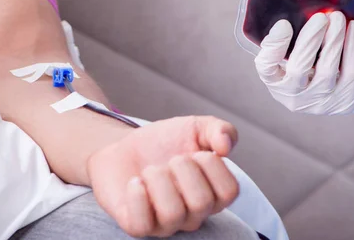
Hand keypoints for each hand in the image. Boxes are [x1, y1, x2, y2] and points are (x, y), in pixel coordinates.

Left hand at [87, 116, 238, 237]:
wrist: (123, 146)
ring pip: (172, 213)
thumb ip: (219, 130)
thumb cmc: (163, 143)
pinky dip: (137, 195)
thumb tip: (226, 146)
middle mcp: (193, 215)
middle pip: (202, 202)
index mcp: (213, 195)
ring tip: (150, 170)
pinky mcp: (138, 227)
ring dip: (157, 178)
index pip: (229, 191)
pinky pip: (142, 224)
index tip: (195, 152)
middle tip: (170, 159)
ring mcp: (166, 225)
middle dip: (182, 168)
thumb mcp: (195, 127)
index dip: (212, 164)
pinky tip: (135, 181)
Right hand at [255, 11, 353, 115]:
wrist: (340, 96)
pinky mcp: (345, 101)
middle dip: (311, 39)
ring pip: (327, 69)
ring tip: (338, 18)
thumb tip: (296, 10)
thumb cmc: (310, 69)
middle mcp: (294, 97)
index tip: (284, 24)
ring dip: (334, 39)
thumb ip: (288, 43)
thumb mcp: (291, 59)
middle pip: (299, 67)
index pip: (266, 67)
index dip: (274, 46)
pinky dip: (353, 48)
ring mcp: (320, 102)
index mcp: (275, 83)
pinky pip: (350, 71)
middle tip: (321, 17)